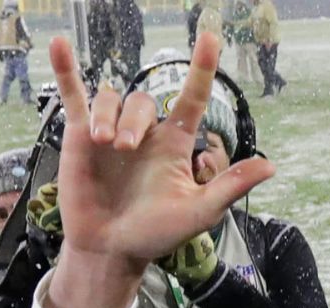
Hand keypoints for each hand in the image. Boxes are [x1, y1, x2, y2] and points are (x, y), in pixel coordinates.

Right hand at [44, 33, 273, 307]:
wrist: (111, 249)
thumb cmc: (157, 233)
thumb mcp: (199, 211)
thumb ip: (230, 185)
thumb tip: (270, 166)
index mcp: (175, 143)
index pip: (192, 96)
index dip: (203, 67)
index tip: (210, 36)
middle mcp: (145, 133)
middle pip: (141, 101)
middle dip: (132, 120)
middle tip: (124, 149)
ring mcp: (111, 131)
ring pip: (111, 98)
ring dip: (107, 115)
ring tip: (103, 144)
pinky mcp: (81, 137)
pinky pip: (75, 95)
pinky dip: (67, 70)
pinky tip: (59, 43)